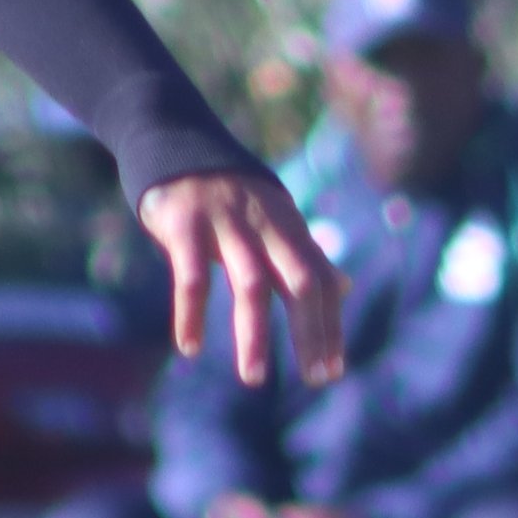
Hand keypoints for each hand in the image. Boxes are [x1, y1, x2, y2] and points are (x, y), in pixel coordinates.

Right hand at [142, 167, 346, 388]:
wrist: (173, 138)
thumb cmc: (228, 191)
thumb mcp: (274, 217)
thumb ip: (305, 254)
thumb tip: (344, 287)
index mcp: (287, 225)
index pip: (320, 280)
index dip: (330, 324)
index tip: (334, 368)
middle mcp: (264, 224)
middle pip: (299, 281)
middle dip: (310, 332)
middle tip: (315, 378)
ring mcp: (225, 222)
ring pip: (249, 284)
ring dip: (254, 336)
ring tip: (254, 379)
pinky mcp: (184, 223)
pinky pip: (190, 277)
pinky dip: (191, 314)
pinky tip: (190, 348)